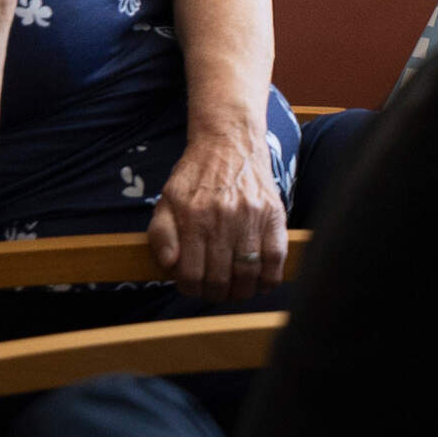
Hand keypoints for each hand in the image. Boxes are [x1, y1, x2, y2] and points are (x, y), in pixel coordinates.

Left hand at [150, 122, 286, 302]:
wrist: (228, 143)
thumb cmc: (195, 176)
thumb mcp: (166, 200)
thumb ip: (161, 234)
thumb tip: (170, 265)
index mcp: (193, 218)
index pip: (191, 273)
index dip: (191, 289)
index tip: (193, 288)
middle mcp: (222, 219)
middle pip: (220, 279)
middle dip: (215, 293)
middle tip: (214, 292)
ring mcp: (251, 218)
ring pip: (248, 274)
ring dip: (242, 291)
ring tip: (236, 290)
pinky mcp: (274, 216)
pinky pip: (276, 259)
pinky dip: (270, 279)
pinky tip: (260, 283)